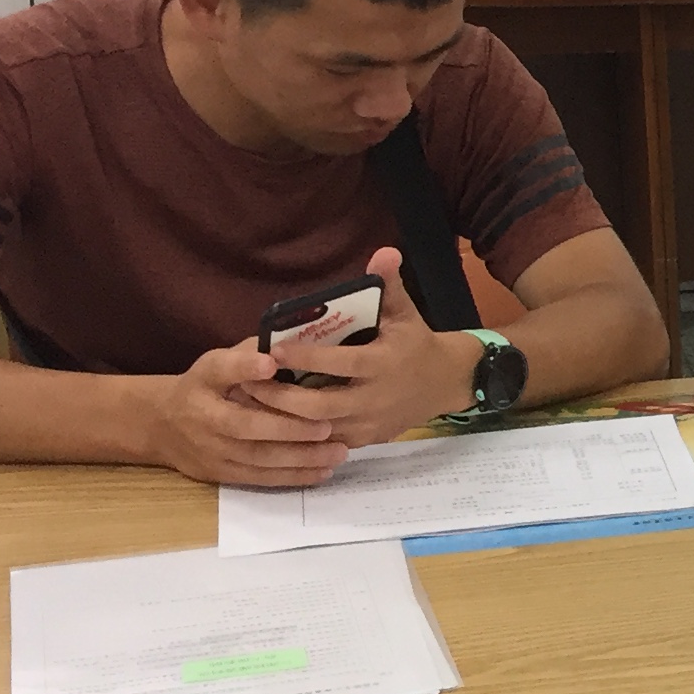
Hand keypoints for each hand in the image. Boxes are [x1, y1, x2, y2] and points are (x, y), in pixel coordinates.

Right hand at [143, 344, 353, 486]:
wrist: (161, 425)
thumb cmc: (205, 386)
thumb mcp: (218, 362)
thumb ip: (250, 354)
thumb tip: (295, 343)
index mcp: (203, 380)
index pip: (221, 369)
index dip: (244, 367)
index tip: (271, 362)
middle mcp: (202, 416)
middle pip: (244, 424)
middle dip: (288, 427)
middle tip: (328, 426)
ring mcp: (209, 449)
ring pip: (257, 457)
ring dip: (300, 457)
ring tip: (338, 452)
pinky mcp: (219, 473)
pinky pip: (259, 478)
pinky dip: (292, 476)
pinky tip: (323, 471)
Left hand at [239, 246, 481, 445]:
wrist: (445, 383)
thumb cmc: (415, 342)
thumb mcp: (405, 312)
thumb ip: (389, 284)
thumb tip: (384, 251)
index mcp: (384, 363)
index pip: (340, 364)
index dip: (305, 359)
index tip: (272, 350)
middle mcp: (376, 397)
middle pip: (319, 407)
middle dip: (281, 397)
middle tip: (248, 382)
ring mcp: (370, 423)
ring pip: (318, 430)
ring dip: (283, 419)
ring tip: (252, 402)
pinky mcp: (367, 439)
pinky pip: (326, 442)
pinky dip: (298, 434)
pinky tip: (273, 421)